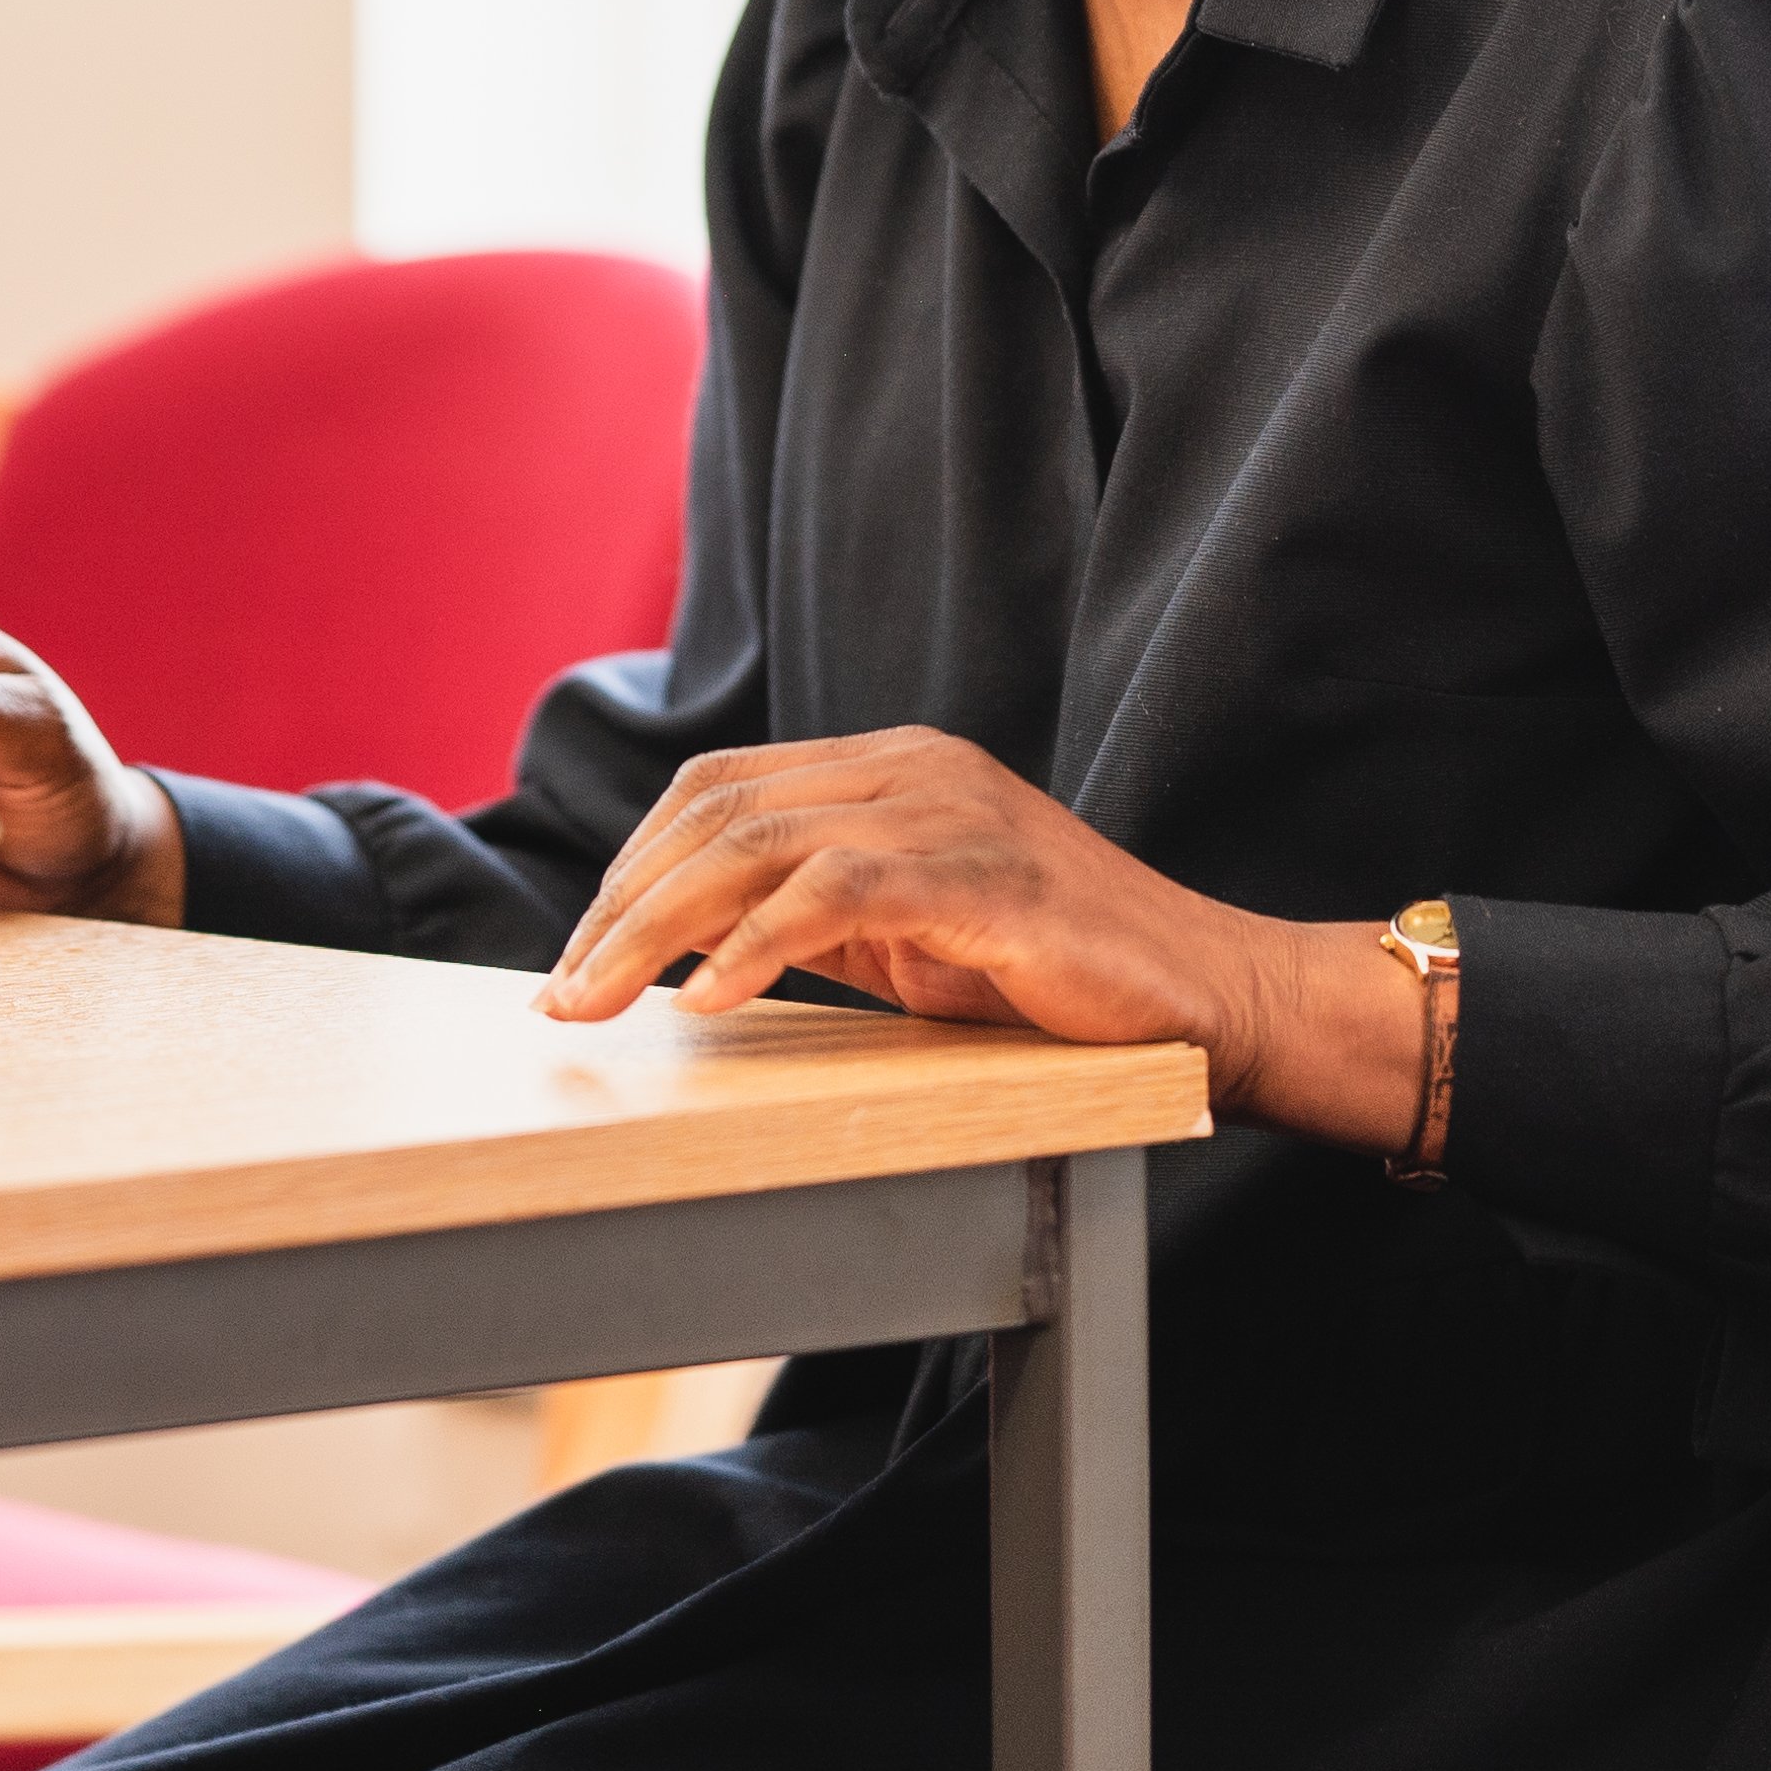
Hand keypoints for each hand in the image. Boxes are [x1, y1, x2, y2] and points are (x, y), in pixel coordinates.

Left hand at [534, 725, 1420, 1150]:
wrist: (1209, 998)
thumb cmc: (1058, 978)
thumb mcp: (911, 940)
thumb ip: (816, 920)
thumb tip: (688, 951)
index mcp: (891, 771)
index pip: (718, 791)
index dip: (632, 869)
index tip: (575, 956)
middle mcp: (912, 769)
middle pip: (719, 810)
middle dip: (619, 905)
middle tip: (561, 999)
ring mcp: (952, 810)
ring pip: (759, 840)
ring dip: (657, 928)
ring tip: (599, 1002)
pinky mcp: (986, 872)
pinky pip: (843, 889)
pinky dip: (760, 940)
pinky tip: (710, 996)